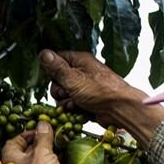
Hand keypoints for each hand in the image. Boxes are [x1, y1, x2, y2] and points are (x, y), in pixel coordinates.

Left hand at [2, 121, 72, 163]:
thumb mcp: (42, 151)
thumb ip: (43, 136)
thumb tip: (43, 124)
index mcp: (12, 158)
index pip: (15, 141)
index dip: (27, 134)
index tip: (40, 130)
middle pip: (33, 151)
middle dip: (46, 146)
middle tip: (54, 139)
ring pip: (47, 162)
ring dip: (56, 160)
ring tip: (60, 157)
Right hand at [39, 50, 163, 143]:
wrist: (120, 109)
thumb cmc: (101, 91)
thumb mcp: (73, 78)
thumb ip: (56, 67)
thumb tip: (43, 53)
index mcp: (79, 61)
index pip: (56, 61)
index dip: (52, 72)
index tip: (56, 79)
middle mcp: (81, 72)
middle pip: (57, 81)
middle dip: (59, 91)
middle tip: (68, 93)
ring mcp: (84, 87)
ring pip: (63, 95)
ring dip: (65, 102)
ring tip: (76, 103)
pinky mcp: (86, 101)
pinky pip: (71, 105)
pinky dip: (73, 109)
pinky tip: (80, 110)